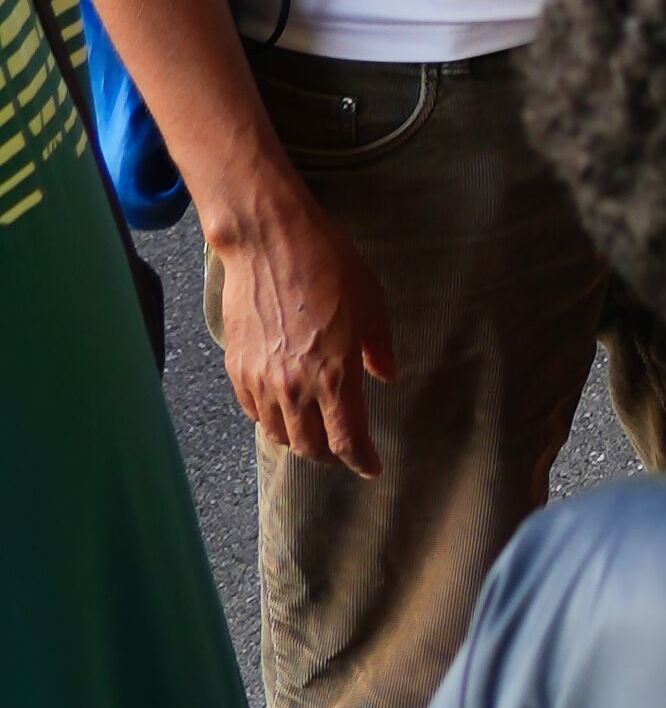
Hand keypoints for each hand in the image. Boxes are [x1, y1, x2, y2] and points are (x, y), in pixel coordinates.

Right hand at [212, 173, 397, 475]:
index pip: (347, 439)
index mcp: (334, 375)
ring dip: (298, 441)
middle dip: (330, 454)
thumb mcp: (371, 302)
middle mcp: (294, 387)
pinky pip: (253, 411)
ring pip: (278, 435)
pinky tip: (281, 410)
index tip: (372, 467)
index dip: (361, 460)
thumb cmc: (328, 265)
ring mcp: (261, 380)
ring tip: (312, 434)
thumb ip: (379, 348)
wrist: (269, 241)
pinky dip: (270, 419)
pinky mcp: (237, 367)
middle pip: (310, 446)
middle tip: (343, 448)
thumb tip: (387, 376)